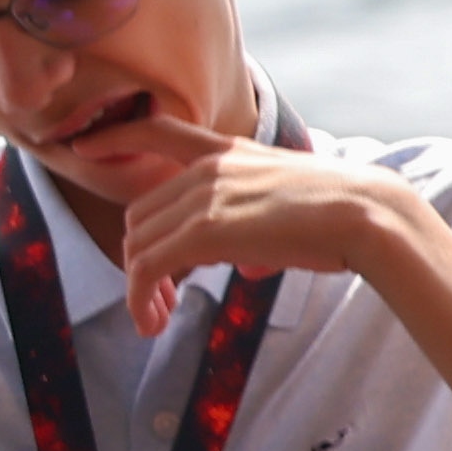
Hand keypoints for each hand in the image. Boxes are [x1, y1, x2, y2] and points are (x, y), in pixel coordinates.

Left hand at [103, 129, 451, 307]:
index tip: (83, 146)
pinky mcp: (202, 232)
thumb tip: (247, 267)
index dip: (114, 136)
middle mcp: (208, 169)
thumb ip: (260, 233)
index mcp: (232, 152)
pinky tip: (152, 321)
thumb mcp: (296, 211)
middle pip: (141, 213)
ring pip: (139, 244)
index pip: (158, 130)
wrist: (368, 215)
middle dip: (138, 258)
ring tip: (154, 318)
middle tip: (156, 299)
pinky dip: (140, 297)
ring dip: (139, 286)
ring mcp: (203, 197)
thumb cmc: (350, 214)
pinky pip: (147, 268)